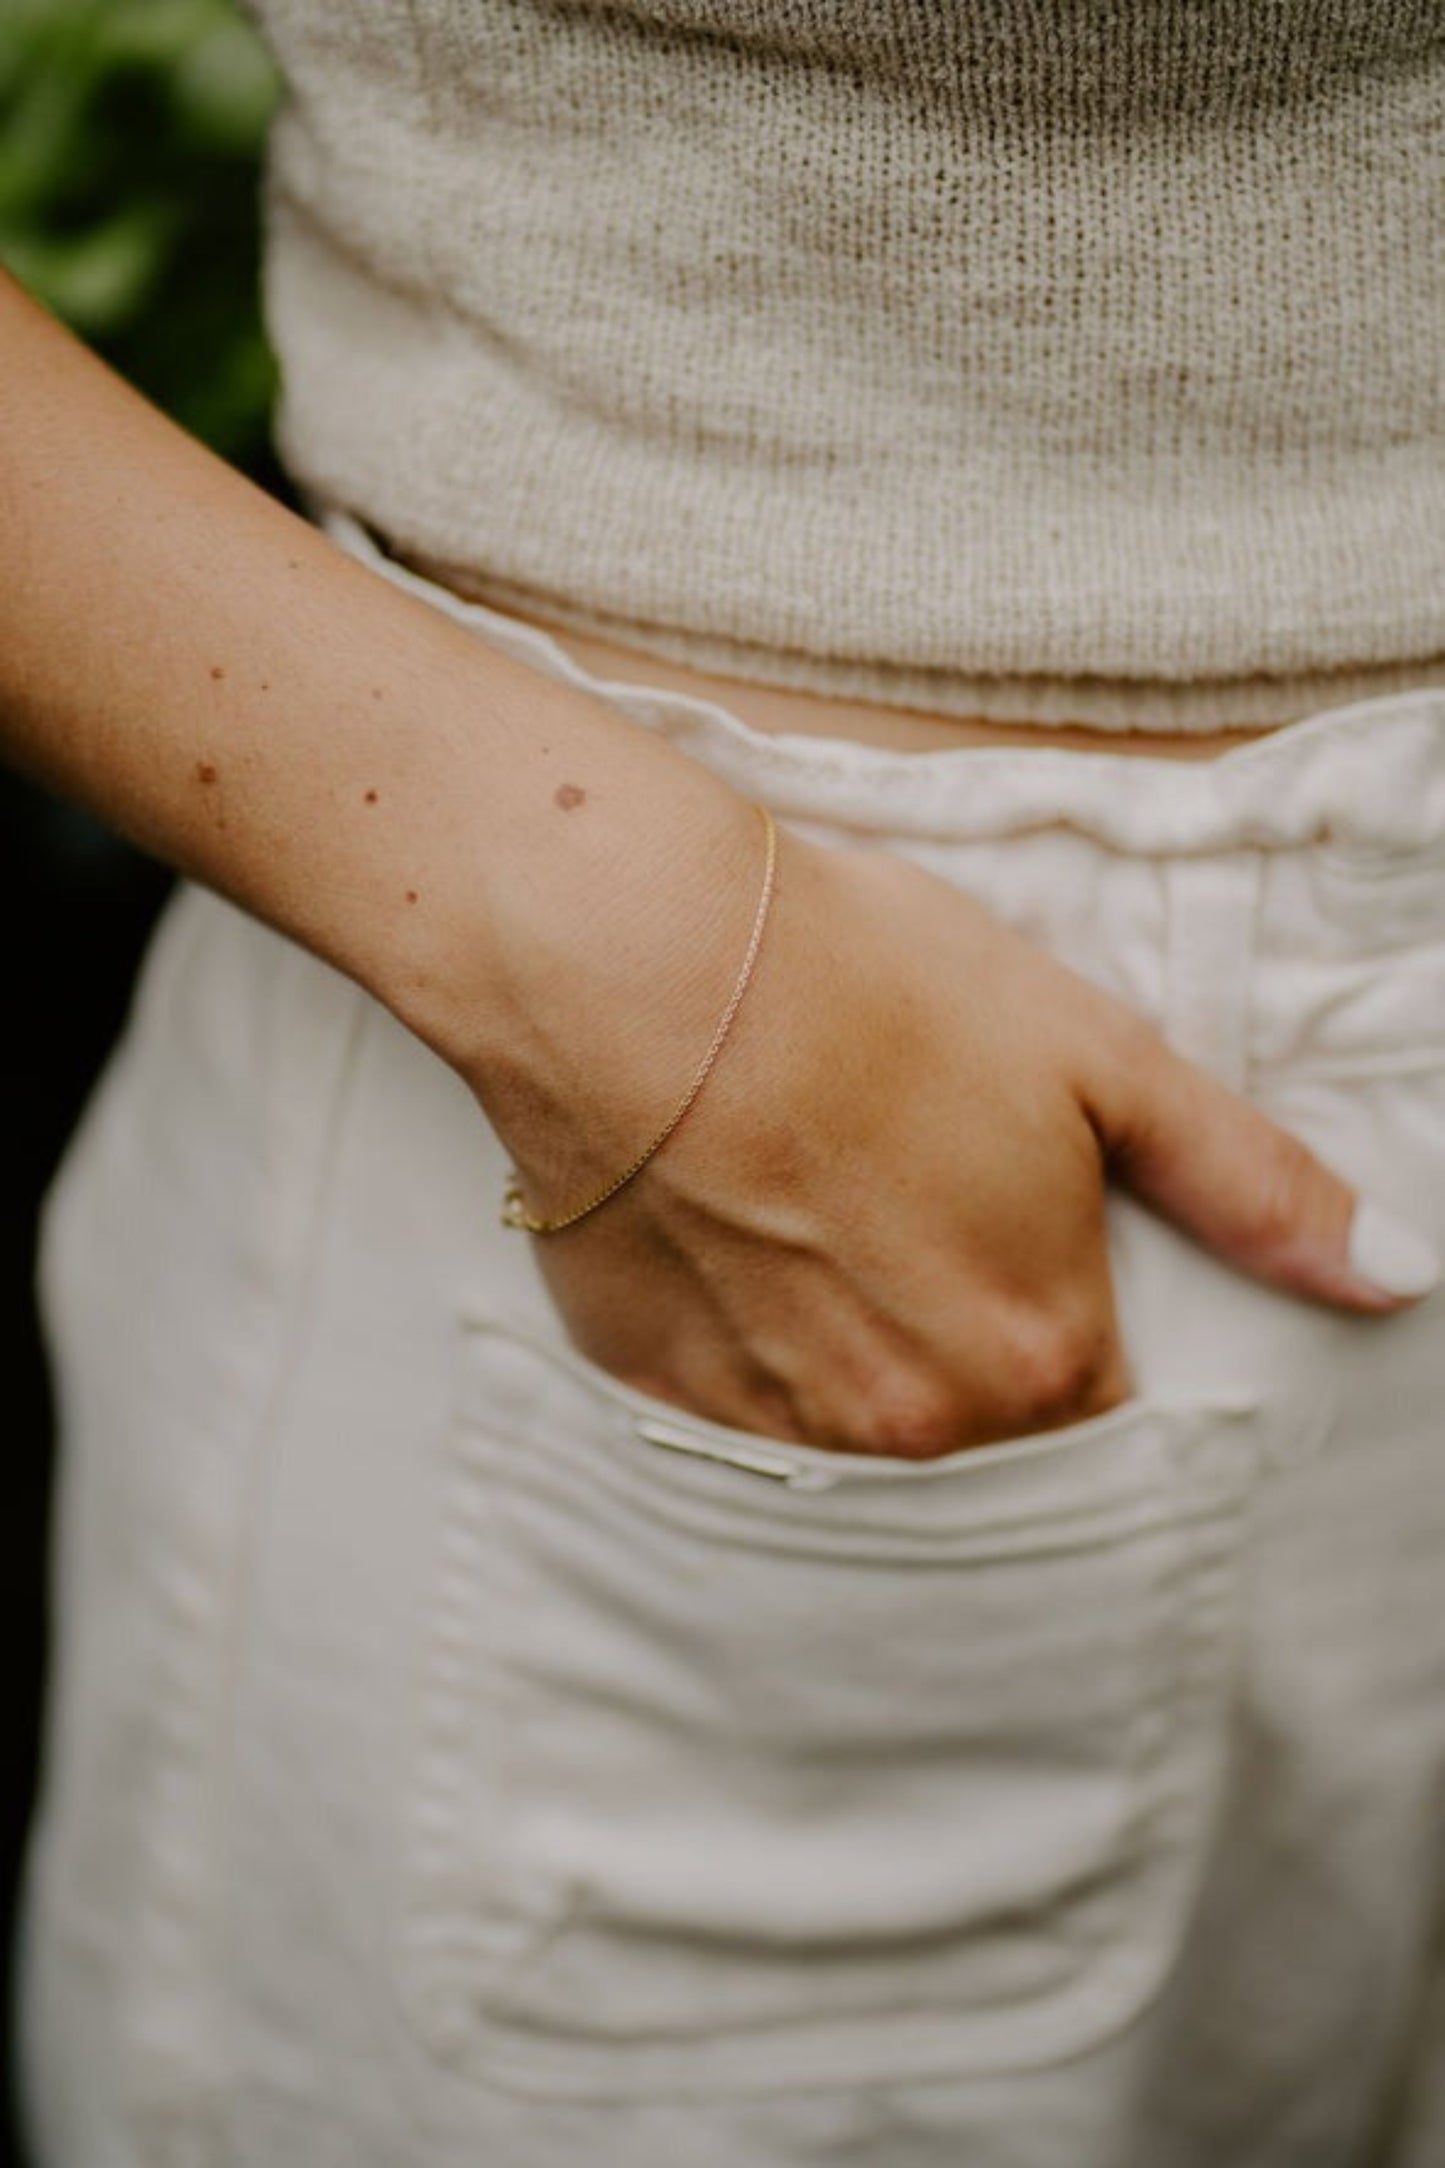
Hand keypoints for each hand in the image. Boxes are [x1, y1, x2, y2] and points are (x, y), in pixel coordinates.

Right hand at [492, 822, 1438, 1459]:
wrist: (639, 962)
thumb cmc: (873, 990)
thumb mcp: (1097, 1059)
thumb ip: (1249, 1186)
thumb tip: (1392, 1273)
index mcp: (1037, 1358)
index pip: (1104, 1409)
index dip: (1075, 1316)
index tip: (1023, 1239)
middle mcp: (913, 1427)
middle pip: (981, 1421)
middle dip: (968, 1330)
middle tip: (910, 1193)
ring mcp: (777, 1423)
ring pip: (857, 1417)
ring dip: (857, 1339)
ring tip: (818, 1199)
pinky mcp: (662, 1390)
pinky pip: (741, 1397)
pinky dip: (752, 1335)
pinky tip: (736, 1224)